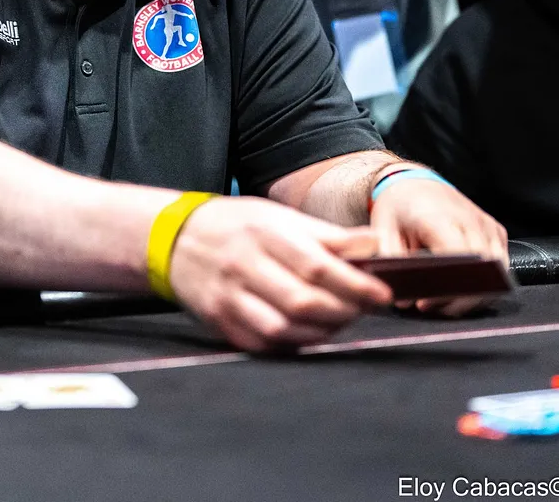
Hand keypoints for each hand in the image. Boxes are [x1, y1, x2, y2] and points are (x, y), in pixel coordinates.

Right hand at [168, 196, 390, 351]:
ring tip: (340, 321)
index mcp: (263, 233)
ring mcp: (228, 297)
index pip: (316, 265)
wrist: (176, 238)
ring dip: (321, 332)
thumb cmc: (238, 225)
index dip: (355, 284)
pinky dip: (292, 344)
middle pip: (301, 301)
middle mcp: (243, 265)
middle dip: (342, 312)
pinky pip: (262, 343)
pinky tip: (309, 334)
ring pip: (282, 329)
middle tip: (364, 309)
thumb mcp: (279, 216)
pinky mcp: (219, 321)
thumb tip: (372, 245)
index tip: (382, 294)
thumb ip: (326, 234)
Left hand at [370, 174, 508, 315]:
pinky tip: (460, 290)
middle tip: (431, 307)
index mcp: (440, 218)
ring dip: (474, 295)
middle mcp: (470, 220)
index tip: (425, 303)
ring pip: (496, 272)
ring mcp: (487, 225)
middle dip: (458, 299)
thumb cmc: (398, 208)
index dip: (446, 290)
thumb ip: (392, 265)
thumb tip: (404, 301)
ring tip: (444, 303)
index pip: (459, 260)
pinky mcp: (496, 231)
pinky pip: (500, 266)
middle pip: (481, 271)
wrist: (413, 183)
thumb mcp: (382, 232)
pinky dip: (484, 283)